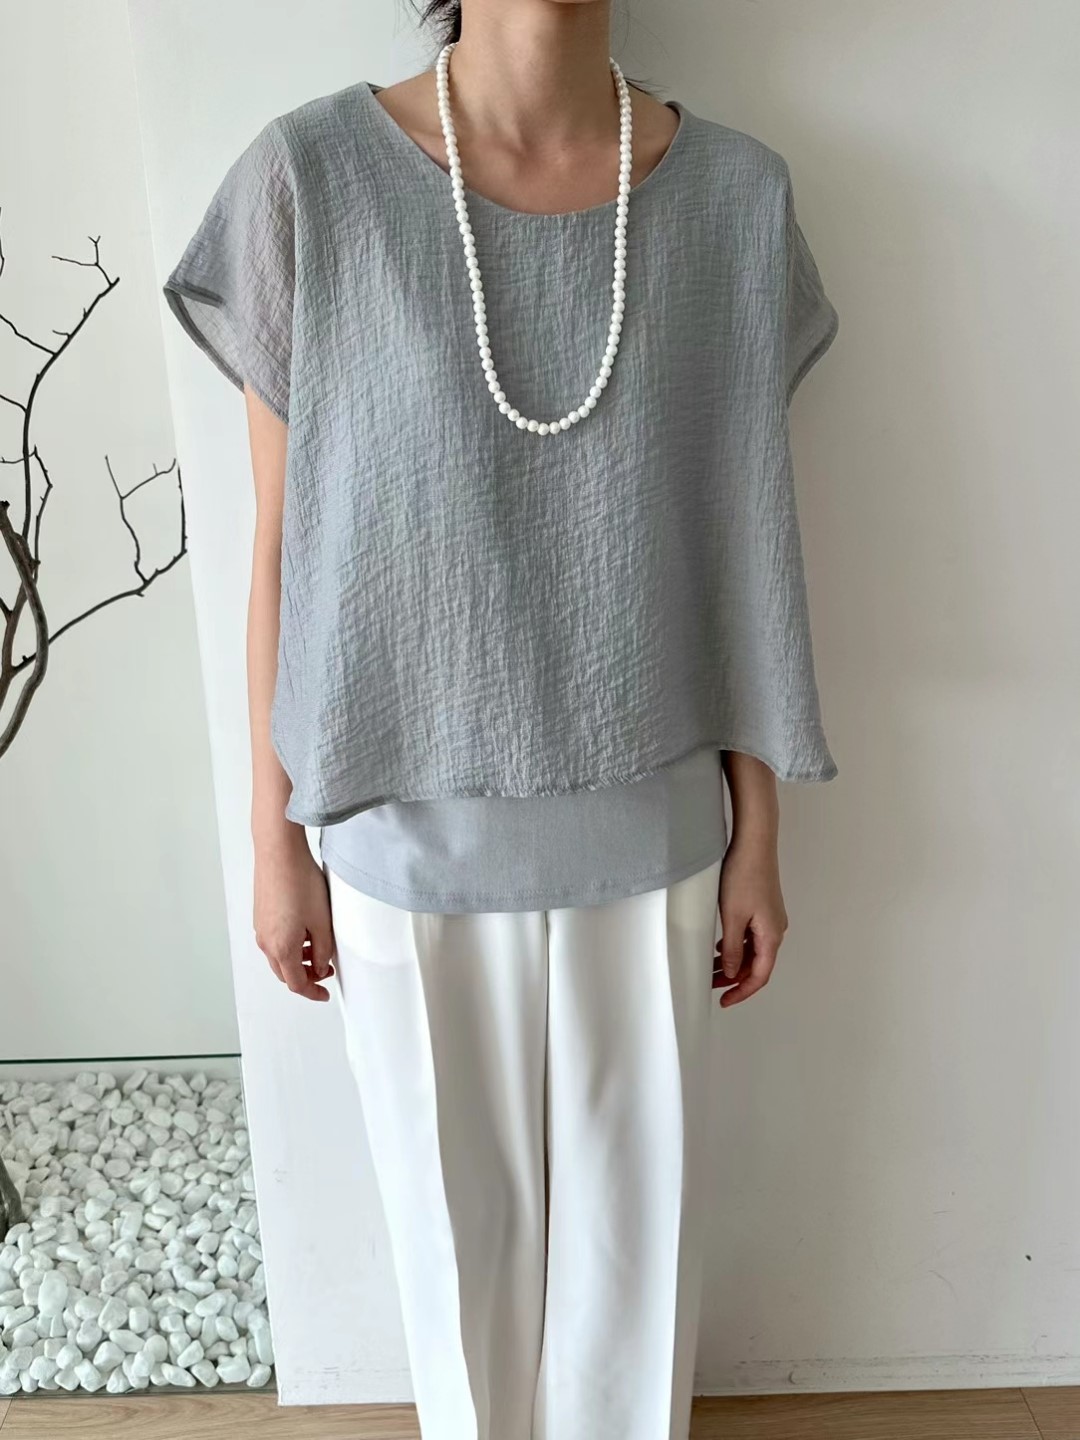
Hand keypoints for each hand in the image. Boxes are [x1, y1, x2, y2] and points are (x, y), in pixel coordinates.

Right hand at [253, 827, 335, 1001]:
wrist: (279, 853)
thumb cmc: (300, 882)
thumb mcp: (322, 922)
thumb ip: (323, 951)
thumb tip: (320, 967)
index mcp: (281, 948)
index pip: (296, 983)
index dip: (312, 992)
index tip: (325, 993)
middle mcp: (266, 942)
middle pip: (285, 973)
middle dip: (306, 976)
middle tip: (325, 971)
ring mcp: (260, 928)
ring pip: (278, 957)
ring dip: (297, 960)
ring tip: (318, 949)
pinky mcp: (260, 915)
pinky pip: (274, 941)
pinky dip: (289, 946)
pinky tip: (305, 932)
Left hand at [713, 834, 788, 1006]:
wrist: (755, 842)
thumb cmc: (745, 875)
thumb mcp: (733, 917)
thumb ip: (733, 948)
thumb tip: (733, 972)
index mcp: (771, 936)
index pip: (760, 976)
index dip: (742, 992)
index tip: (724, 1001)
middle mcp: (775, 929)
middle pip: (757, 964)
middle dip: (735, 978)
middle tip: (712, 985)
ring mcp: (770, 917)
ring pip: (753, 950)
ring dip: (735, 961)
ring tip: (712, 967)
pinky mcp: (764, 907)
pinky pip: (752, 935)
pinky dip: (737, 945)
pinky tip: (722, 945)